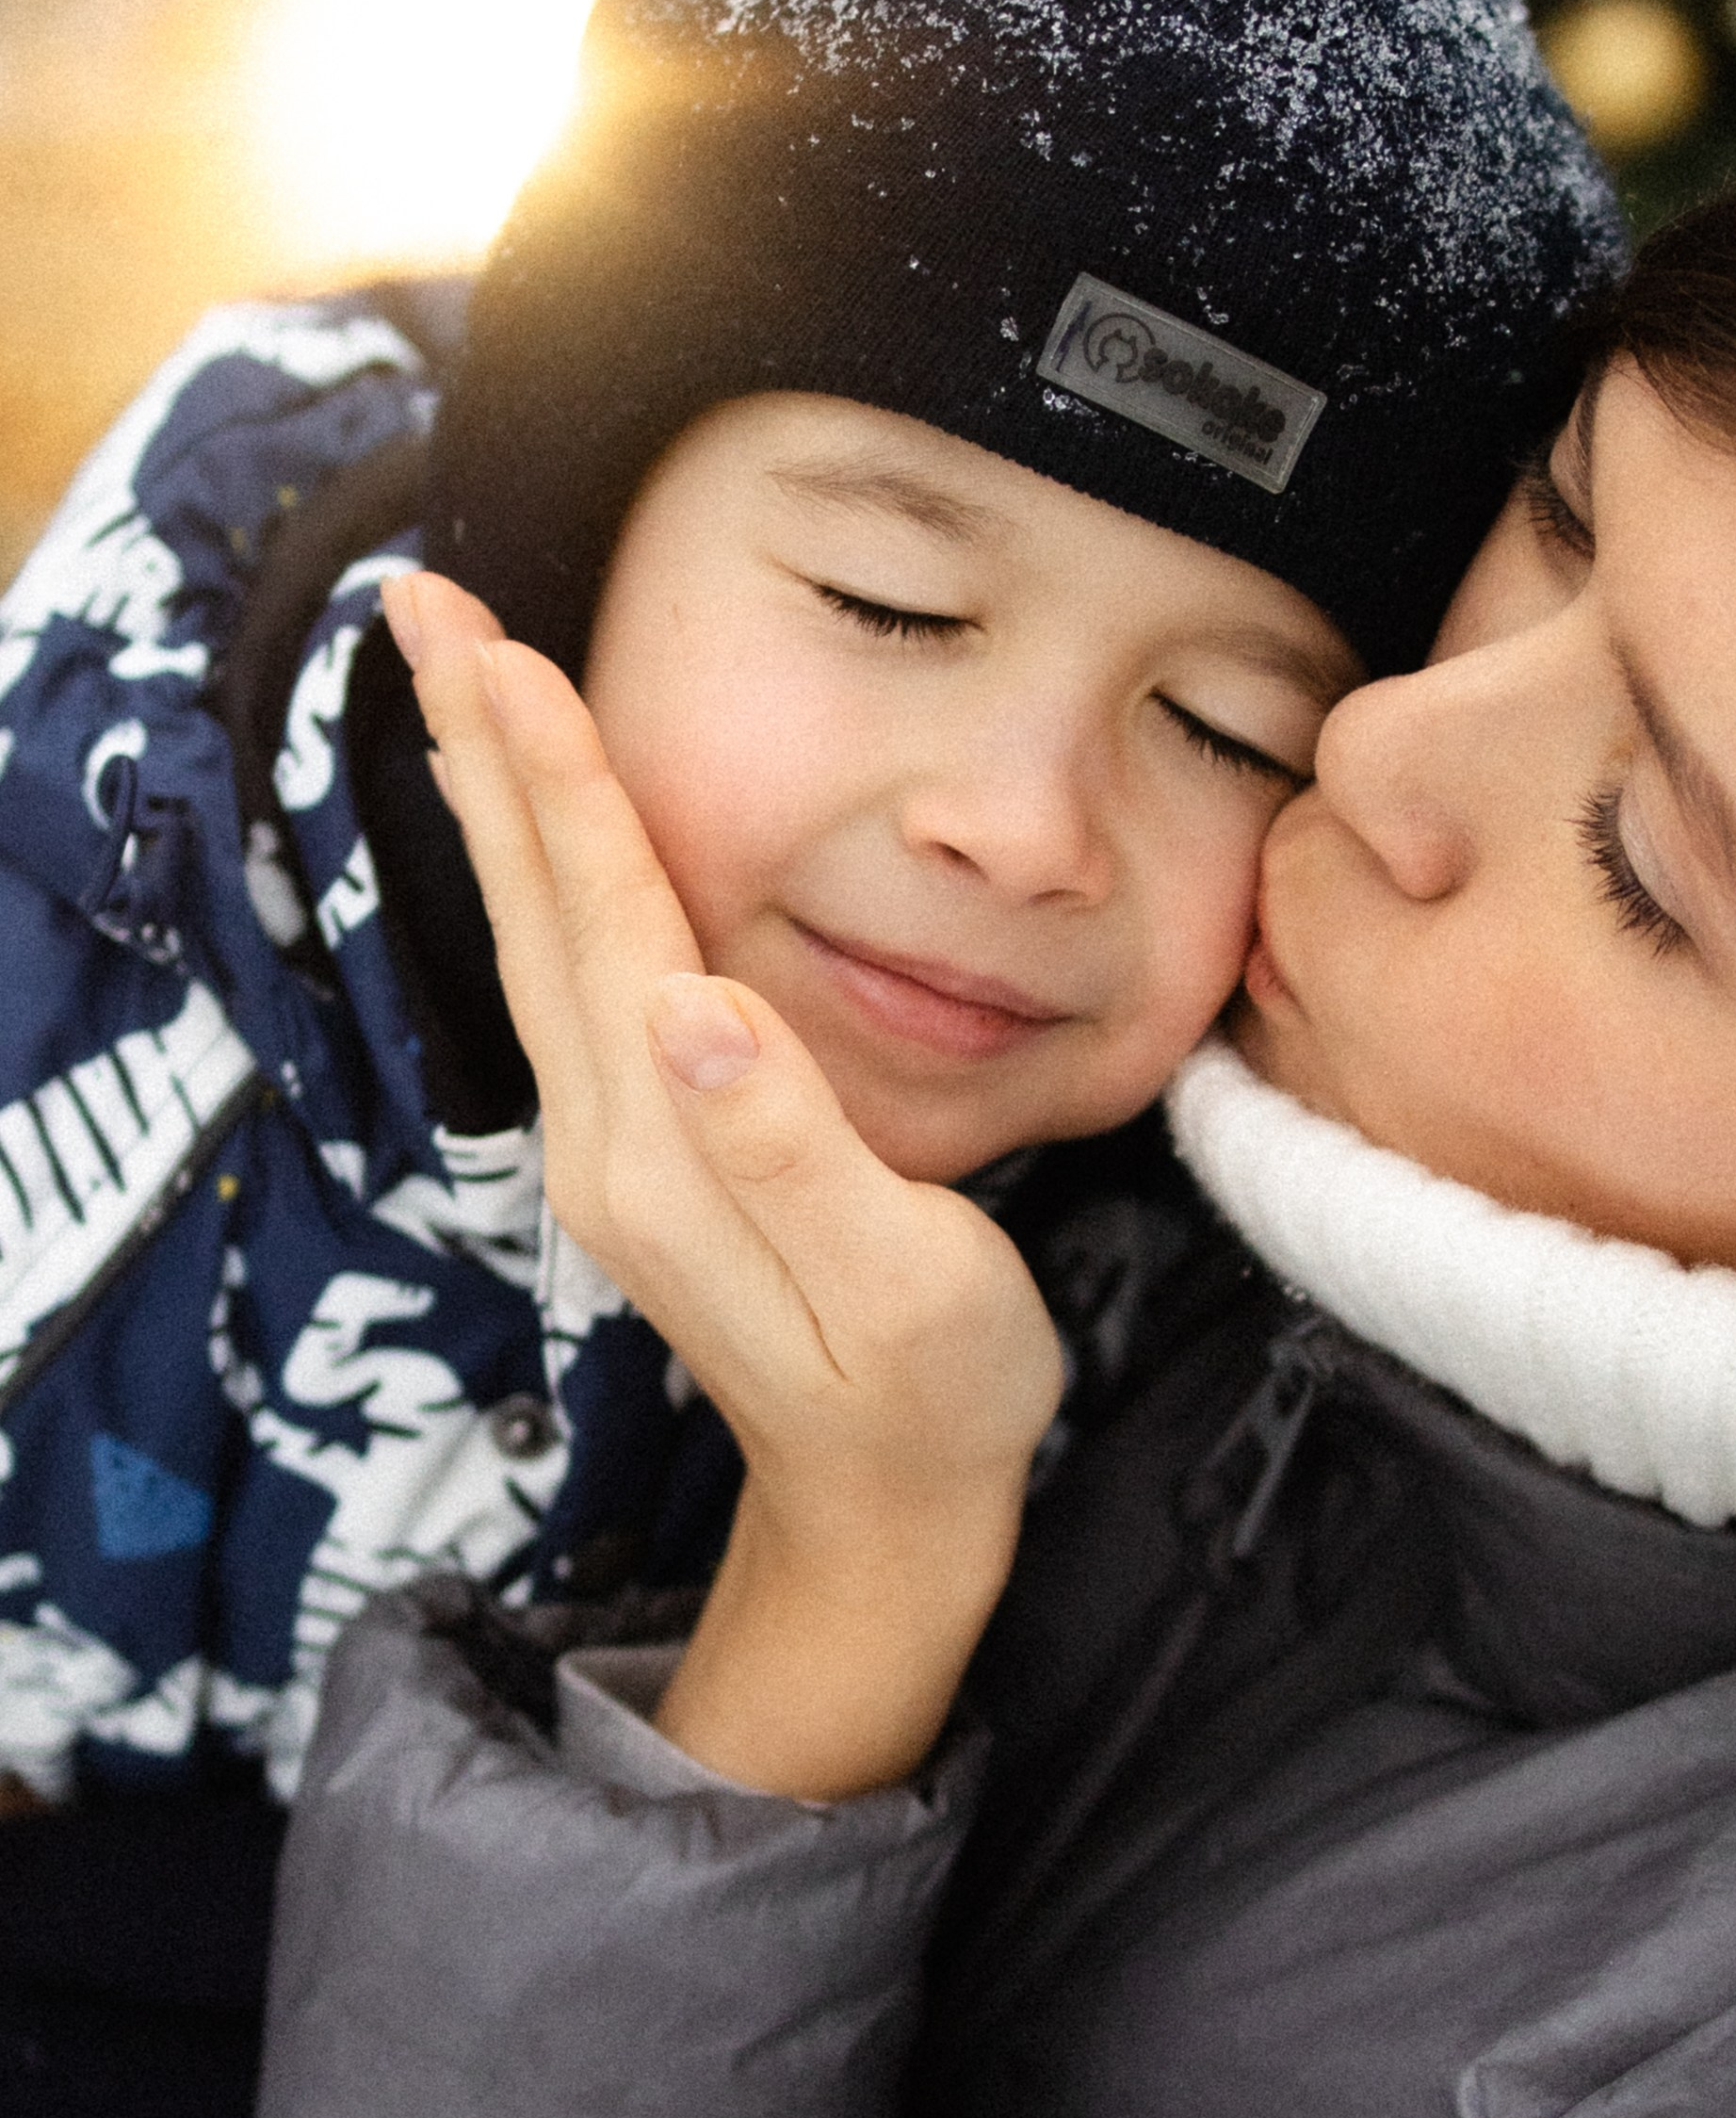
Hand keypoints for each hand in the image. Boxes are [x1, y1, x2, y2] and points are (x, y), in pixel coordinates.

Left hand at [382, 570, 1064, 1797]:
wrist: (884, 1509)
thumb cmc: (928, 1392)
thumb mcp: (899, 1277)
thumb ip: (791, 1145)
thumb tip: (692, 1005)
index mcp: (671, 1143)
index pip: (606, 918)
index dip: (560, 778)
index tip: (504, 650)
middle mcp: (611, 1133)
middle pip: (536, 904)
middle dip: (481, 746)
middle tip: (425, 608)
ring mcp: (614, 1145)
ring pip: (537, 933)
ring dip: (496, 798)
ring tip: (459, 683)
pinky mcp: (642, 1149)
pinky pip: (568, 973)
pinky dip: (540, 872)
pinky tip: (540, 833)